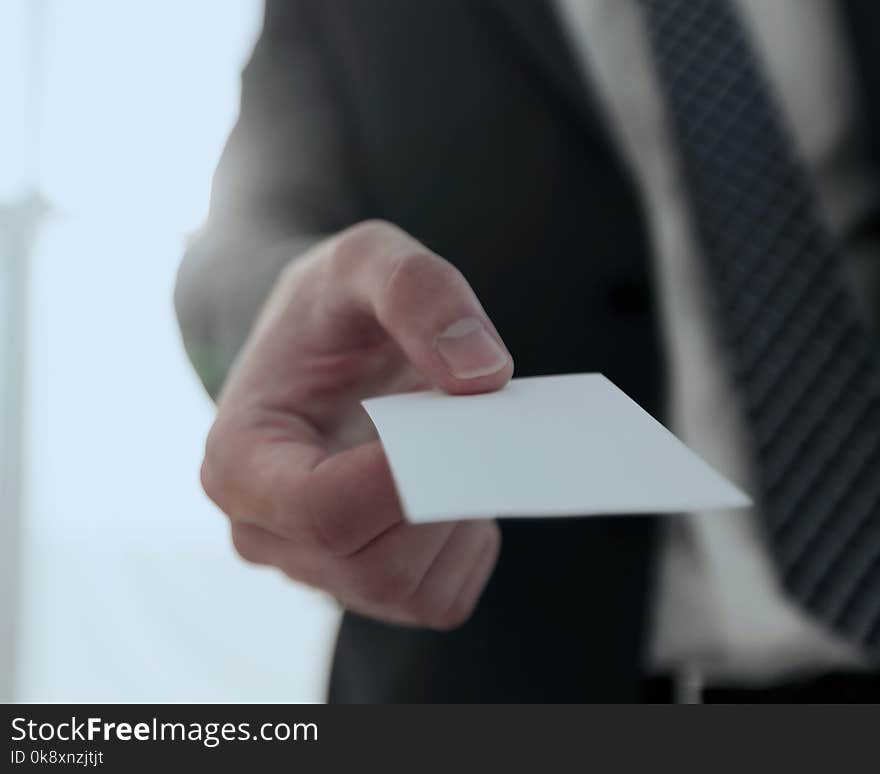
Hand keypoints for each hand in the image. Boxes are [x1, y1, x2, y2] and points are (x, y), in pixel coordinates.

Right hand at [201, 220, 513, 628]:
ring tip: (454, 447)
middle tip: (470, 424)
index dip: (408, 479)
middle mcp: (266, 531)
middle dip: (445, 498)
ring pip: (409, 589)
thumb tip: (484, 374)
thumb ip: (417, 291)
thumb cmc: (327, 309)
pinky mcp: (362, 582)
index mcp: (239, 461)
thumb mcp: (363, 259)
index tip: (460, 421)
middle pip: (376, 564)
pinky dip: (464, 545)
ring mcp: (313, 566)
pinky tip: (453, 485)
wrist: (317, 348)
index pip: (324, 511)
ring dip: (458, 519)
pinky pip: (436, 598)